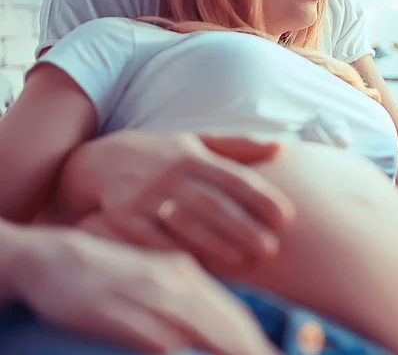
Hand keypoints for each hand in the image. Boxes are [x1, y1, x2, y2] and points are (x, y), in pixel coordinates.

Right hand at [7, 226, 279, 354]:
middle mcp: (174, 281)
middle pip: (224, 322)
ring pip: (201, 330)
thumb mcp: (154, 277)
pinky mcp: (121, 314)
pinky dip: (183, 354)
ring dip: (230, 350)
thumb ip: (184, 298)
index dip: (254, 339)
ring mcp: (149, 297)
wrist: (56, 257)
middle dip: (251, 348)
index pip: (230, 312)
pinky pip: (160, 340)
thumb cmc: (109, 273)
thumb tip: (213, 327)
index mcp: (185, 271)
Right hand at [47, 131, 294, 265]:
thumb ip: (239, 145)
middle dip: (245, 227)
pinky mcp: (124, 217)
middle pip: (214, 204)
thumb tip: (281, 146)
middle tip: (271, 248)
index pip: (234, 178)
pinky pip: (154, 239)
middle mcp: (172, 174)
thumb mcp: (199, 141)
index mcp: (194, 156)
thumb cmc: (164, 154)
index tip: (286, 218)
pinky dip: (178, 251)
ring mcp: (146, 196)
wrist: (102, 160)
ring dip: (218, 244)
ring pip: (187, 223)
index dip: (262, 198)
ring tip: (244, 259)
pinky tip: (201, 265)